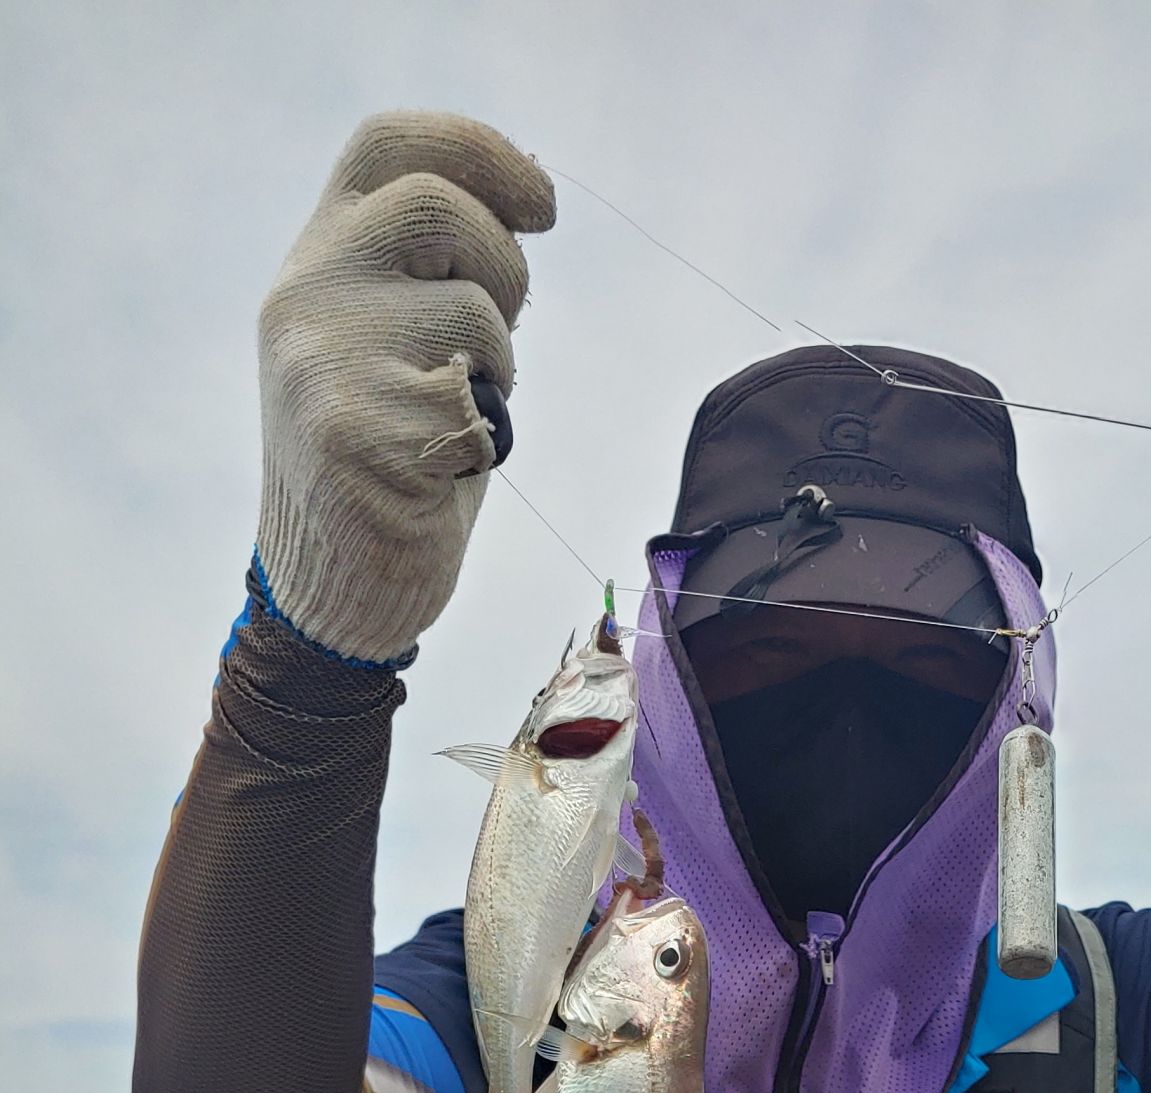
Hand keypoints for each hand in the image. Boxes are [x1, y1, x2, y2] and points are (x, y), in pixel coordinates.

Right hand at [255, 112, 555, 664]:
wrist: (333, 586)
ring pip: (471, 312)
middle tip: (503, 341)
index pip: (390, 147)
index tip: (543, 202)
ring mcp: (325, 359)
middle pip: (436, 207)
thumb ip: (440, 276)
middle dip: (504, 266)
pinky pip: (477, 407)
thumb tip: (523, 202)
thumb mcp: (404, 344)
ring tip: (457, 419)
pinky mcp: (357, 431)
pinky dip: (485, 443)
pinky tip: (439, 476)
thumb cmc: (393, 463)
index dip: (478, 151)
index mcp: (319, 259)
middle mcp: (307, 293)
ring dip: (499, 369)